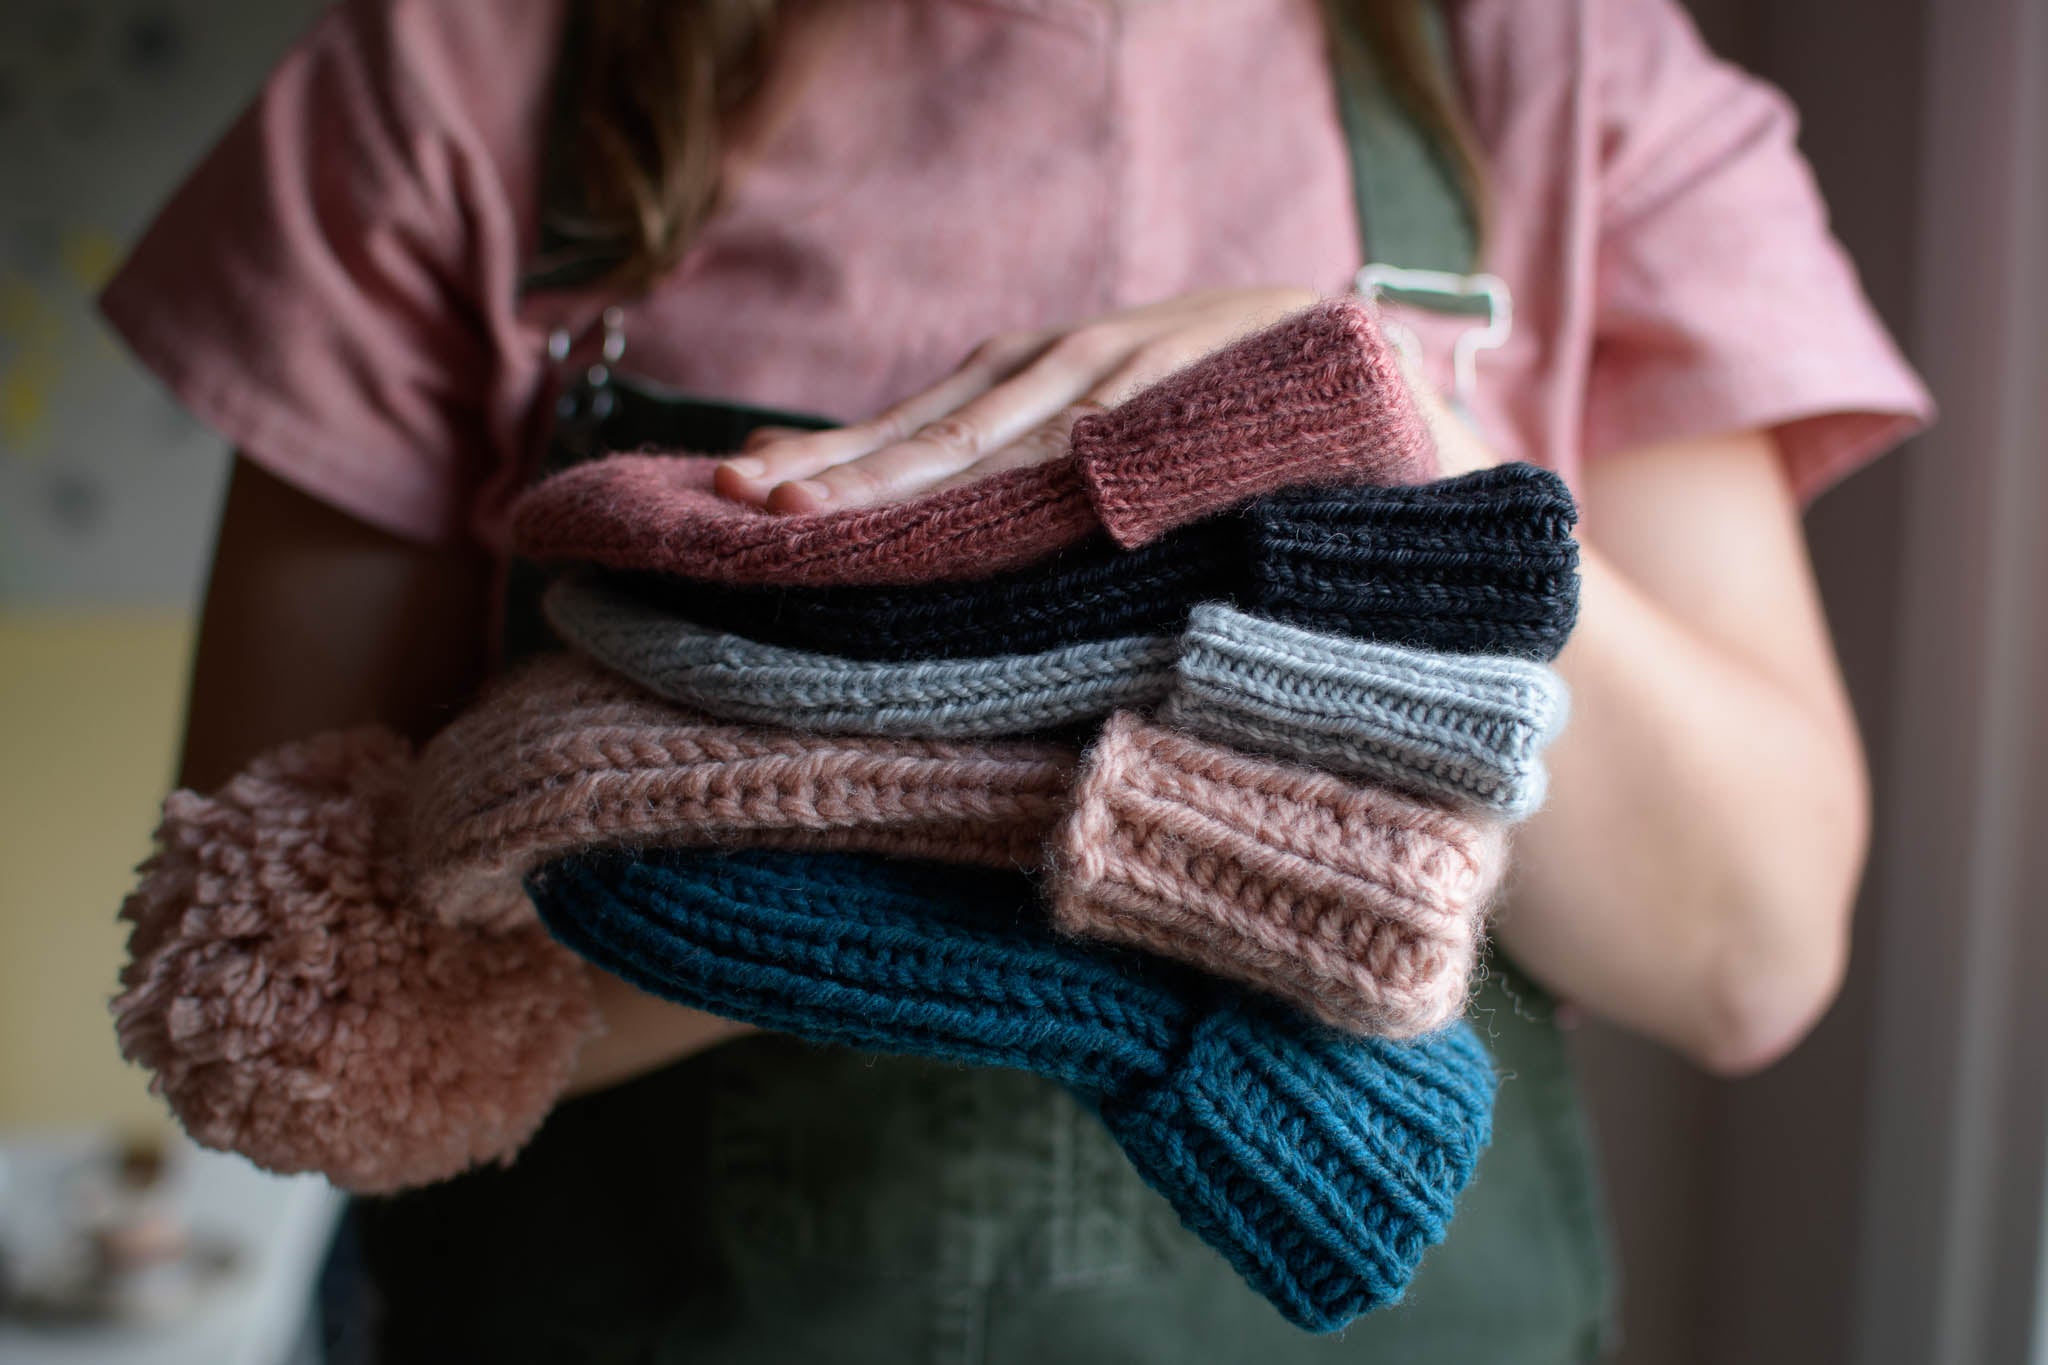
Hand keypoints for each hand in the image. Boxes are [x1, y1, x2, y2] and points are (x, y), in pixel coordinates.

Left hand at [713, 287, 1320, 513]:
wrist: (1343, 355)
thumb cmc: (1200, 408)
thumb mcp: (1096, 428)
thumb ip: (1021, 469)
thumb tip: (913, 525)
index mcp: (1025, 381)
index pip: (908, 428)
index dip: (826, 459)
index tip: (736, 492)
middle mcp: (1056, 367)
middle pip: (931, 434)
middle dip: (839, 471)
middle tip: (751, 503)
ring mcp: (1119, 374)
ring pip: (1000, 437)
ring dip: (911, 476)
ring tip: (824, 509)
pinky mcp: (1186, 388)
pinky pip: (1108, 434)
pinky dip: (1045, 464)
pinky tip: (984, 495)